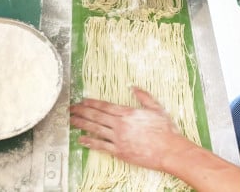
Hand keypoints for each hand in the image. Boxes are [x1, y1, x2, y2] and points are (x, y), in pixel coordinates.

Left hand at [69, 87, 192, 171]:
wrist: (169, 150)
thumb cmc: (165, 130)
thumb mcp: (156, 108)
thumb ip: (144, 96)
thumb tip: (134, 87)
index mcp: (128, 113)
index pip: (105, 106)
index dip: (92, 103)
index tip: (82, 101)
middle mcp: (120, 125)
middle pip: (96, 116)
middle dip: (81, 111)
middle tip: (70, 109)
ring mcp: (118, 138)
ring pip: (95, 129)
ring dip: (81, 124)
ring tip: (71, 121)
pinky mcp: (119, 151)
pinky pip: (101, 146)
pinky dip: (90, 142)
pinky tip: (81, 139)